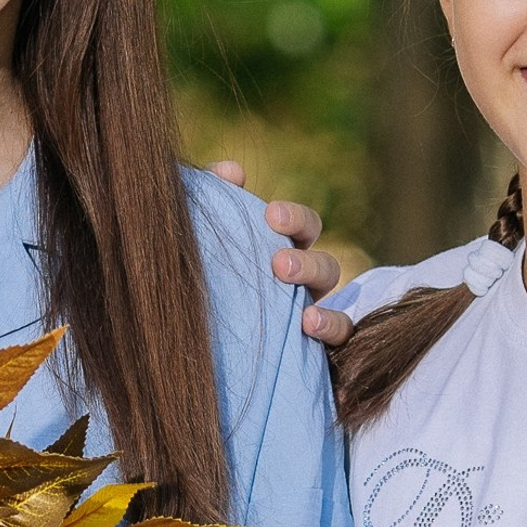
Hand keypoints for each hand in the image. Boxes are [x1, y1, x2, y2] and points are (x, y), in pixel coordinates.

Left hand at [201, 165, 350, 347]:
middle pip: (325, 265)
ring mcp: (310, 320)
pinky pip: (336, 344)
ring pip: (336, 307)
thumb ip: (215, 199)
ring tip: (302, 310)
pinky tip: (309, 329)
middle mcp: (303, 287)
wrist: (189, 348)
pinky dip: (330, 332)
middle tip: (279, 265)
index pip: (304, 227)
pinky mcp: (309, 354)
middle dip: (306, 263)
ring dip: (324, 305)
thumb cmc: (202, 280)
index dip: (294, 218)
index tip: (270, 215)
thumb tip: (230, 171)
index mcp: (282, 253)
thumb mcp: (204, 239)